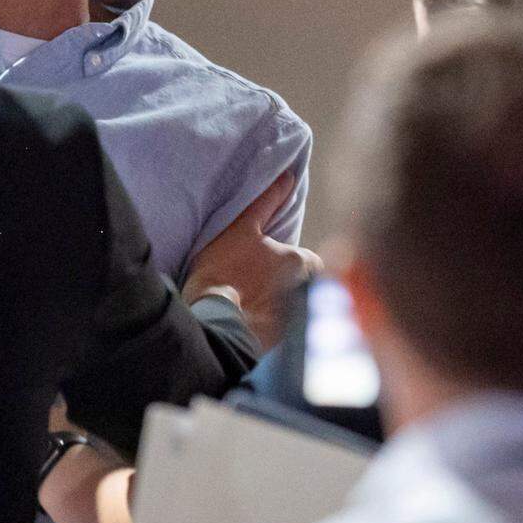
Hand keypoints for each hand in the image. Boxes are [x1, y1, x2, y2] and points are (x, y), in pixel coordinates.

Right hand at [182, 172, 322, 350]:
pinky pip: (286, 333)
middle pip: (304, 286)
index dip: (289, 262)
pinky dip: (274, 328)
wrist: (211, 322)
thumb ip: (266, 201)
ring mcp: (299, 322)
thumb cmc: (224, 270)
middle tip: (255, 283)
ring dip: (282, 307)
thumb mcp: (241, 228)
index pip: (310, 262)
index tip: (265, 264)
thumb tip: (288, 177)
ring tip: (251, 304)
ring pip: (296, 309)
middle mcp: (309, 293)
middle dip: (289, 285)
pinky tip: (251, 324)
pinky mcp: (286, 345)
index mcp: (303, 263)